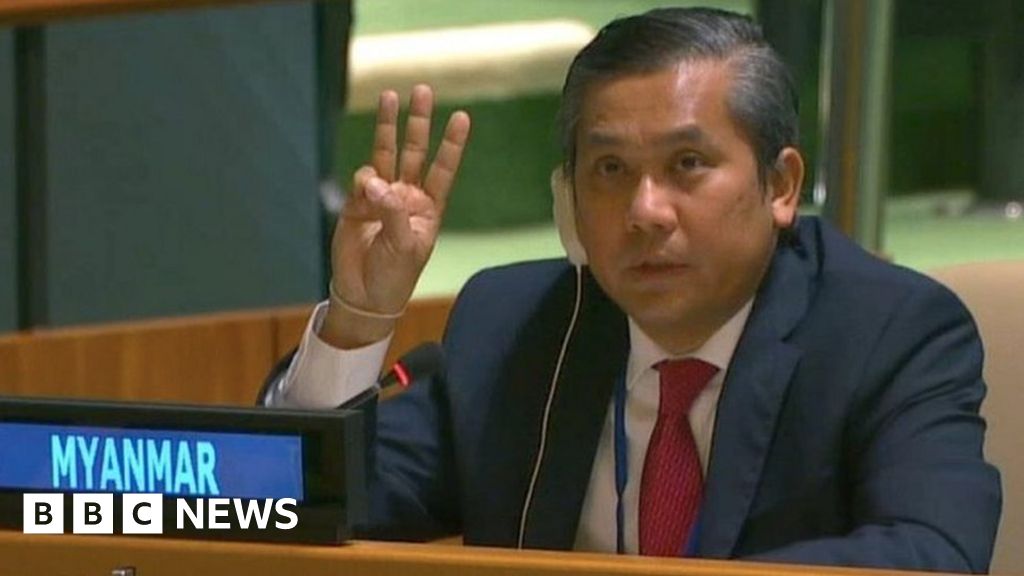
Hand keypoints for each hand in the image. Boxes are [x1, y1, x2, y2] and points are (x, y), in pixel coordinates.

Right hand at [321, 85, 470, 348]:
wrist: (363, 295)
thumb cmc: (394, 275)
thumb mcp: (404, 245)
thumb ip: (392, 210)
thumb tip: (375, 179)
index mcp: (429, 208)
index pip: (443, 169)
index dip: (452, 144)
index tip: (462, 117)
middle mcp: (407, 196)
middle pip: (415, 151)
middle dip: (419, 121)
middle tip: (422, 90)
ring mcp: (381, 197)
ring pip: (386, 154)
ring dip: (387, 126)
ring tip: (389, 96)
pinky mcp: (357, 202)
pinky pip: (362, 179)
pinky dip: (364, 178)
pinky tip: (365, 189)